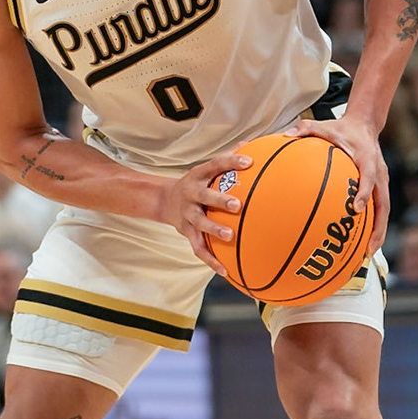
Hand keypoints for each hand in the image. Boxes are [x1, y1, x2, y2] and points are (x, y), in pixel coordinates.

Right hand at [158, 151, 253, 275]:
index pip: (214, 165)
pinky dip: (211, 260)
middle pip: (204, 196)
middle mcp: (191, 194)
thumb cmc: (196, 183)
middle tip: (237, 204)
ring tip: (230, 236)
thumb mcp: (206, 170)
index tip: (248, 162)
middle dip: (220, 200)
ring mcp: (187, 214)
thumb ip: (227, 161)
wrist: (164, 201)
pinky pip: (199, 248)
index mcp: (198, 176)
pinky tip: (226, 271)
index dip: (230, 162)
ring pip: (200, 223)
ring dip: (214, 229)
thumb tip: (253, 147)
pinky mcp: (187, 232)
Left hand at [286, 115, 390, 252]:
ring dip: (378, 232)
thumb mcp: (322, 124)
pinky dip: (374, 226)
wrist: (364, 124)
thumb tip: (284, 135)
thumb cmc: (340, 127)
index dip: (364, 192)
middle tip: (368, 247)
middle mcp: (378, 172)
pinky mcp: (380, 187)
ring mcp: (382, 181)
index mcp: (367, 157)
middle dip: (378, 226)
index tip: (357, 208)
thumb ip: (304, 129)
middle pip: (383, 202)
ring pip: (384, 210)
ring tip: (367, 254)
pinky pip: (379, 209)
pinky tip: (362, 243)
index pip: (368, 176)